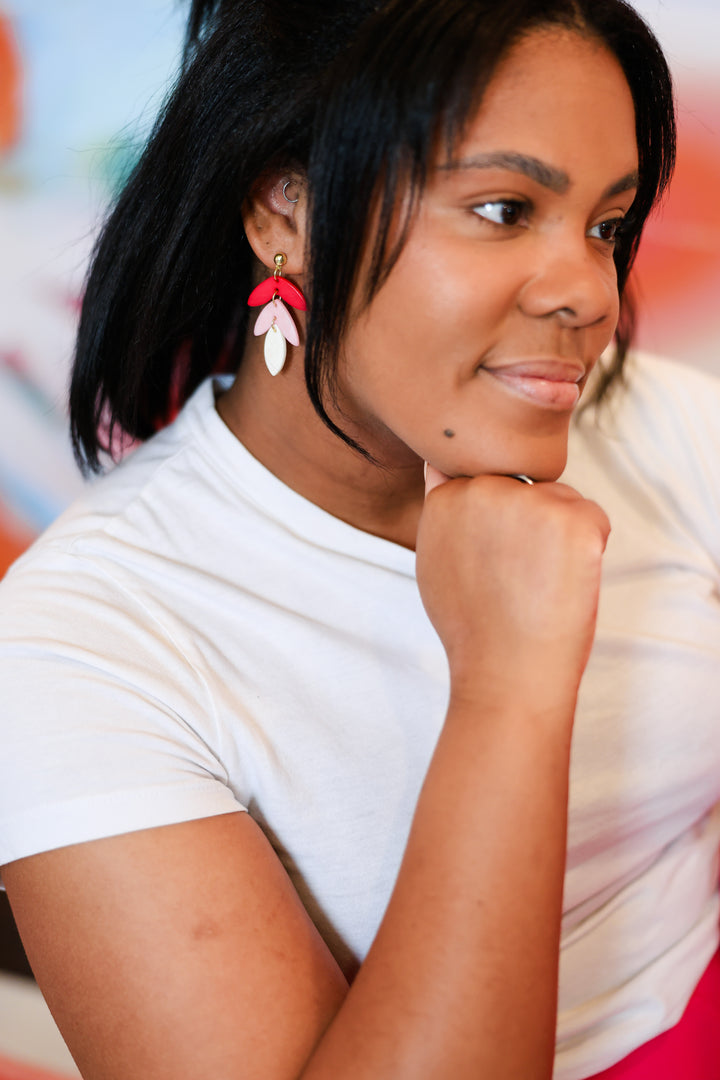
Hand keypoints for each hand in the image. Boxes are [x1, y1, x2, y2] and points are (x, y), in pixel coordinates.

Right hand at [416, 465, 609, 714]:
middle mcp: (485, 488)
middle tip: (517, 574)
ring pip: (561, 500)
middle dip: (530, 521)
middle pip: (526, 486)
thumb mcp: (434, 559)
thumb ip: (441, 507)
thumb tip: (440, 467)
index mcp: (447, 495)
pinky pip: (593, 518)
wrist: (505, 672)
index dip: (500, 521)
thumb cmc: (473, 626)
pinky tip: (563, 581)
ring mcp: (530, 501)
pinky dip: (589, 547)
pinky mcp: (574, 520)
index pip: (490, 481)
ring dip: (560, 533)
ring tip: (538, 581)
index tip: (496, 558)